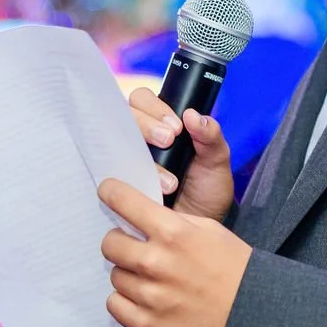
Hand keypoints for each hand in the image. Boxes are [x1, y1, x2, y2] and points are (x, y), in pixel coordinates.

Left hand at [99, 178, 251, 326]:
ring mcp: (150, 296)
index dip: (111, 192)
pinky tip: (147, 299)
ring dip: (129, 274)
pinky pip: (115, 305)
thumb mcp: (211, 231)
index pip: (122, 201)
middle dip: (121, 241)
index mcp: (173, 232)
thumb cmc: (236, 270)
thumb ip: (173, 222)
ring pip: (115, 275)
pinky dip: (127, 301)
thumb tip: (140, 215)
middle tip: (137, 247)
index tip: (109, 192)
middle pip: (109, 243)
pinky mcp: (147, 325)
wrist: (254, 318)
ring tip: (154, 279)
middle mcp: (156, 262)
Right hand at [127, 86, 234, 220]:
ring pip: (114, 142)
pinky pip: (109, 173)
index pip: (144, 100)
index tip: (176, 128)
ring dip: (138, 156)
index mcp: (160, 124)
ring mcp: (125, 160)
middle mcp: (138, 138)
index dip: (155, 109)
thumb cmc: (207, 188)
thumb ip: (211, 136)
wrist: (198, 226)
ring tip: (169, 182)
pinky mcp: (119, 184)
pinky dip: (126, 180)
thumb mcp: (217, 161)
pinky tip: (149, 191)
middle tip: (167, 141)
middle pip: (124, 115)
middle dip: (146, 126)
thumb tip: (193, 115)